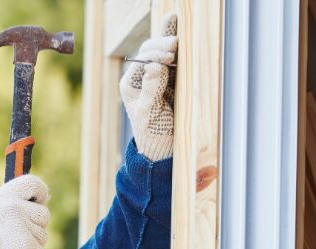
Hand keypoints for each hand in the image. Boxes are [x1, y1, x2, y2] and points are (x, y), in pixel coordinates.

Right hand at [0, 175, 49, 248]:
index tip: (38, 202)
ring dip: (31, 247)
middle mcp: (12, 209)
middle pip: (43, 214)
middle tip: (13, 239)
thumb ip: (11, 205)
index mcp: (1, 198)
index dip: (40, 194)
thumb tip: (38, 201)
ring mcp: (21, 229)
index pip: (33, 184)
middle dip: (34, 228)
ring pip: (43, 237)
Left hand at [120, 13, 177, 161]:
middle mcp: (143, 77)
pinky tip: (183, 35)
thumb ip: (151, 89)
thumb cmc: (153, 134)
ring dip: (171, 42)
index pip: (143, 59)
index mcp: (132, 84)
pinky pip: (176, 62)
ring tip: (179, 31)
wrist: (165, 149)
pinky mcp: (173, 82)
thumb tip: (154, 65)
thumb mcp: (149, 114)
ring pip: (163, 52)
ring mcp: (159, 78)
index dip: (155, 54)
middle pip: (151, 51)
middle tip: (176, 42)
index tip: (169, 56)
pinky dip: (180, 50)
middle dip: (163, 44)